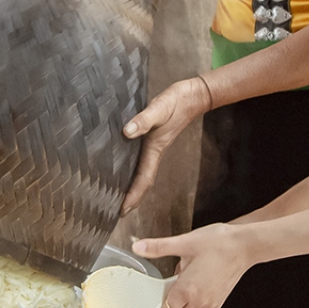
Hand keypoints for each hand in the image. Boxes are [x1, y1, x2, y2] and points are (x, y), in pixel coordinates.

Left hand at [119, 77, 213, 215]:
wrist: (192, 95)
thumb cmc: (177, 102)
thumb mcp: (159, 108)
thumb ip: (144, 120)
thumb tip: (127, 132)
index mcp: (155, 149)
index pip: (144, 178)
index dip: (134, 196)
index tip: (123, 211)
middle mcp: (153, 151)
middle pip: (142, 181)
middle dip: (131, 198)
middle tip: (115, 212)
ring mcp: (154, 146)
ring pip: (141, 171)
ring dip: (131, 185)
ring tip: (116, 195)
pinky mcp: (152, 138)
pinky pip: (140, 159)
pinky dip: (131, 167)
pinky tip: (122, 166)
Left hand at [132, 223, 256, 307]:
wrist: (244, 246)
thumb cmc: (219, 243)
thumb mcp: (185, 242)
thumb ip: (159, 247)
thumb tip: (138, 246)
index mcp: (187, 289)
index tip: (144, 306)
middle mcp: (197, 302)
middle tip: (149, 307)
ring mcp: (208, 305)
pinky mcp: (217, 305)